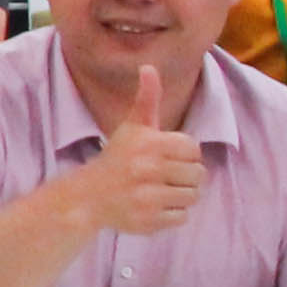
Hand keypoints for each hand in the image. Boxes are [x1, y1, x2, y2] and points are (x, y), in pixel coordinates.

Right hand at [92, 65, 206, 237]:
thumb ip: (147, 98)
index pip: (194, 150)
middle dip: (185, 176)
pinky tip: (154, 206)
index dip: (183, 154)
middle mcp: (148, 170)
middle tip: (164, 176)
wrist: (88, 196)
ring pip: (192, 197)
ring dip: (180, 195)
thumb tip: (149, 66)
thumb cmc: (117, 158)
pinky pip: (182, 217)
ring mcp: (148, 197)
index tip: (164, 156)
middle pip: (198, 175)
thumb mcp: (132, 126)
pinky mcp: (148, 220)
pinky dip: (172, 214)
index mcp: (150, 144)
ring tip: (160, 191)